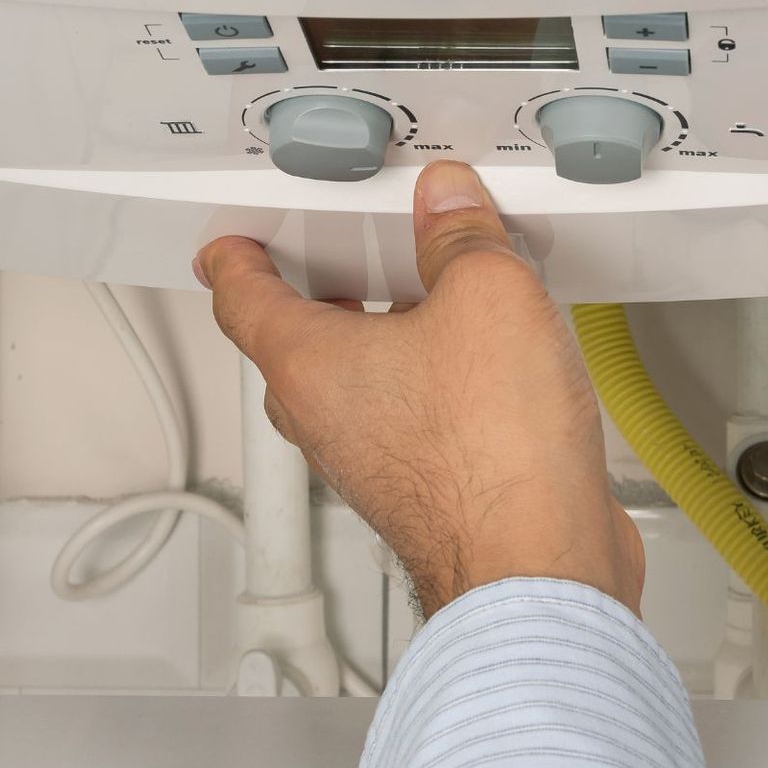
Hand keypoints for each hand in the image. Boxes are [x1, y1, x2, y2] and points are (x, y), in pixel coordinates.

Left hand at [196, 161, 644, 618]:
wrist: (538, 565)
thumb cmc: (492, 456)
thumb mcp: (487, 295)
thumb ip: (461, 237)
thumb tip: (450, 203)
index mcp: (310, 366)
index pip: (243, 300)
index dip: (235, 260)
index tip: (230, 245)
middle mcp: (329, 421)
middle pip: (297, 346)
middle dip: (315, 296)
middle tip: (333, 257)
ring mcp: (374, 463)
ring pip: (357, 387)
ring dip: (381, 339)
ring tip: (428, 296)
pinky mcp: (425, 491)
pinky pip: (409, 419)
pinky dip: (428, 382)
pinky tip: (486, 362)